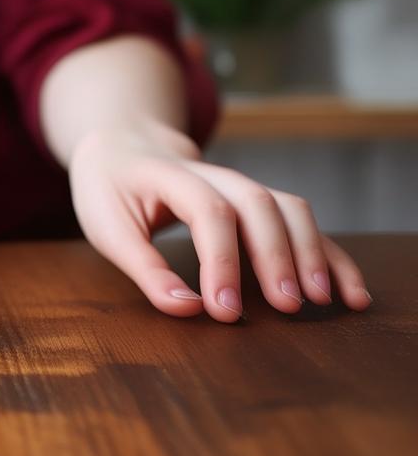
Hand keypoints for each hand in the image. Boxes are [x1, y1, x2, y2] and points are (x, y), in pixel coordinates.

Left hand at [68, 122, 371, 322]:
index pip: (207, 210)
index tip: (225, 310)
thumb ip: (144, 269)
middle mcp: (212, 173)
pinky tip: (348, 291)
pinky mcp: (256, 202)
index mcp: (167, 174)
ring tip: (322, 300)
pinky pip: (299, 222)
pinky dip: (328, 254)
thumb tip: (186, 311)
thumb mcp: (108, 228)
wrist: (122, 145)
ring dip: (310, 251)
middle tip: (286, 307)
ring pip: (287, 206)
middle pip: (257, 203)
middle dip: (276, 256)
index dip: (220, 260)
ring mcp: (239, 184)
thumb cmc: (109, 191)